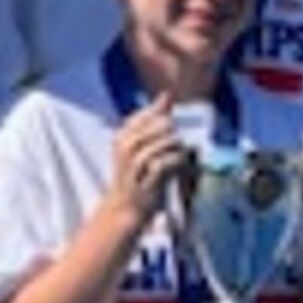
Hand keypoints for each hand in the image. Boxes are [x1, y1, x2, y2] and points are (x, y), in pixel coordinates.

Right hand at [104, 99, 192, 225]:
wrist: (126, 207)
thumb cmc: (136, 172)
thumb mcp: (141, 144)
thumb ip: (154, 119)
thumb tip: (166, 95)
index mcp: (122, 136)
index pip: (148, 115)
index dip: (163, 122)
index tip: (167, 135)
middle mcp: (125, 148)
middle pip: (160, 126)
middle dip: (174, 134)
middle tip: (177, 146)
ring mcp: (135, 164)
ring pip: (165, 143)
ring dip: (178, 149)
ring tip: (179, 156)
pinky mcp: (146, 180)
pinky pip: (167, 163)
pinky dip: (178, 163)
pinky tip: (180, 167)